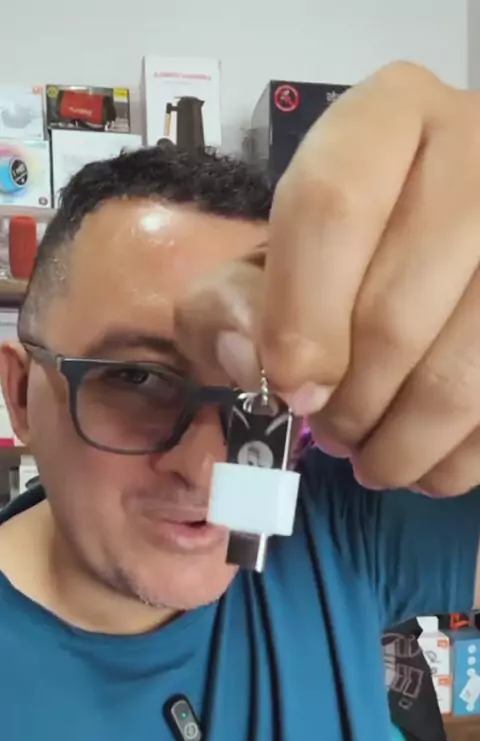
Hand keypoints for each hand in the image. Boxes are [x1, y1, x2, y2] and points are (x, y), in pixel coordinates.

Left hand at [179, 62, 479, 496]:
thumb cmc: (346, 257)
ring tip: (373, 455)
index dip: (299, 315)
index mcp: (389, 119)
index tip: (289, 388)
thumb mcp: (268, 259)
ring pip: (459, 377)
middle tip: (330, 430)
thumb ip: (229, 301)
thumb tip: (246, 360)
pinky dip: (452, 459)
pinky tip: (425, 458)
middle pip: (395, 313)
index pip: (333, 205)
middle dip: (347, 404)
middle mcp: (477, 153)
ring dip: (400, 445)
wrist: (457, 249)